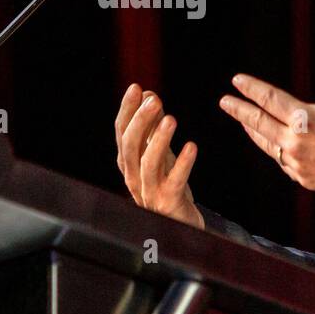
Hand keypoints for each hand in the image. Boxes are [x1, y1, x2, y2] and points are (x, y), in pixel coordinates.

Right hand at [114, 83, 204, 229]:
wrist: (180, 225)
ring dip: (159, 140)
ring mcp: (149, 192)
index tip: (136, 88)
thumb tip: (148, 95)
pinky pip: (174, 181)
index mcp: (128, 163)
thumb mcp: (159, 153)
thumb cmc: (167, 184)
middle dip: (140, 121)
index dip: (127, 110)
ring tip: (171, 119)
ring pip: (148, 163)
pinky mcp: (169, 202)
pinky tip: (192, 147)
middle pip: (130, 146)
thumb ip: (152, 128)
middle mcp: (133, 177)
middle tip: (153, 99)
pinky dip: (183, 163)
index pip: (121, 132)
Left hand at [217, 28, 314, 210]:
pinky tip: (274, 145)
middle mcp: (298, 143)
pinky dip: (276, 151)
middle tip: (225, 102)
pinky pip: (283, 163)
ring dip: (255, 132)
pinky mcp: (307, 180)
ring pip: (268, 146)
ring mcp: (300, 164)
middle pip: (258, 124)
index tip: (237, 81)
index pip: (269, 100)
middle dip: (239, 111)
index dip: (251, 88)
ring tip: (245, 123)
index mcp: (307, 120)